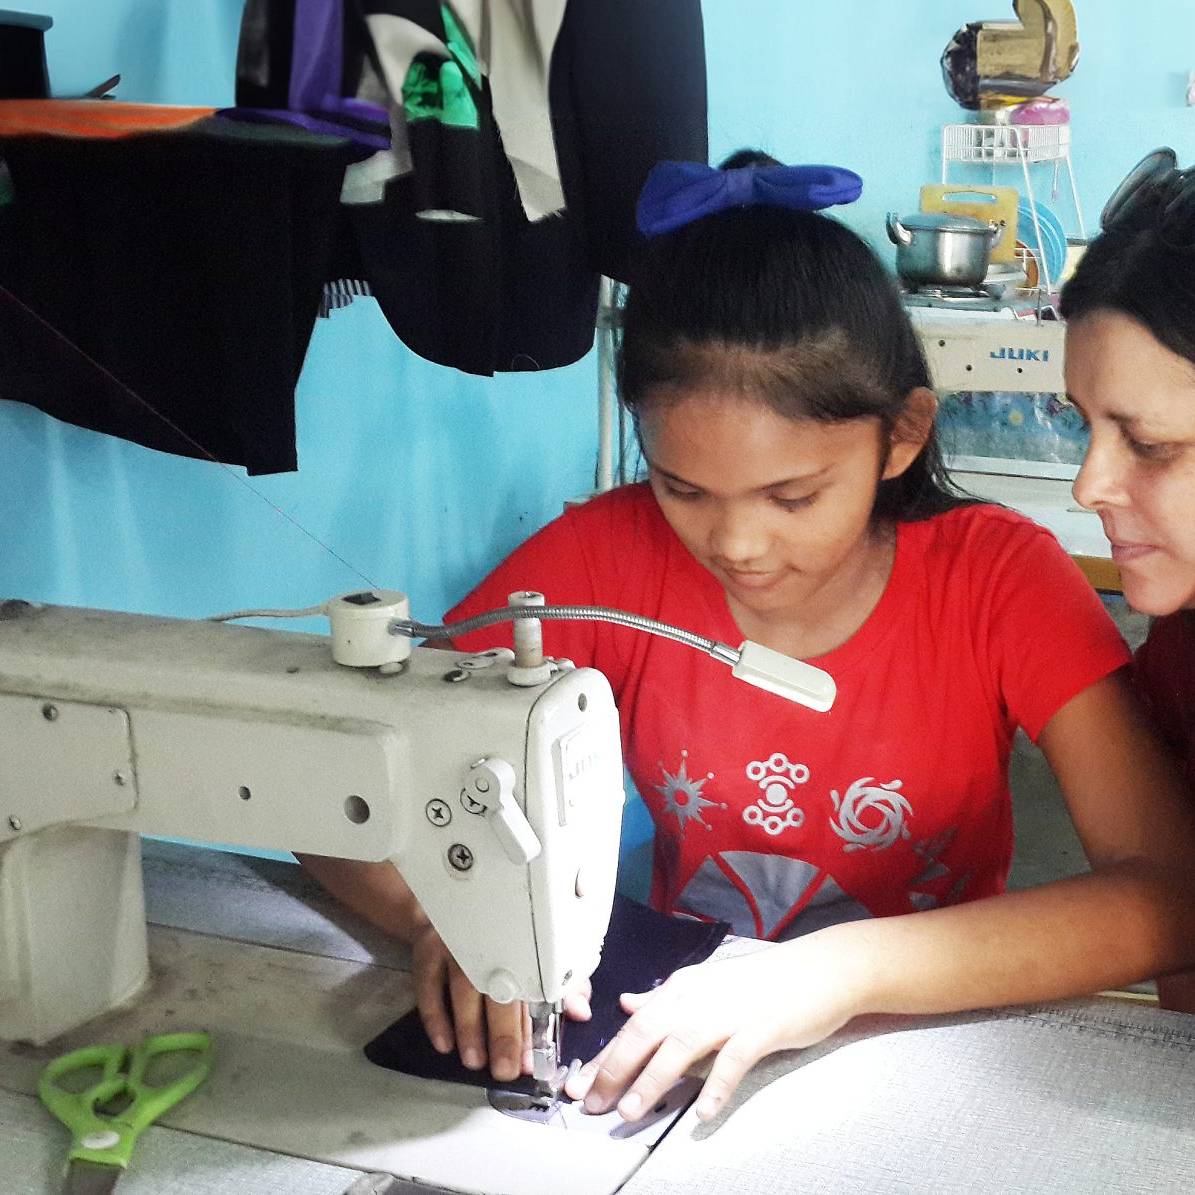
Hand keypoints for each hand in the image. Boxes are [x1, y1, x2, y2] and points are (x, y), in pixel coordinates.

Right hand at [412, 922, 592, 1080]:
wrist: (457, 908)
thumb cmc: (505, 941)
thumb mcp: (537, 957)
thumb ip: (562, 986)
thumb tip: (581, 1012)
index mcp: (521, 944)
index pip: (531, 988)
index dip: (532, 1027)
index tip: (532, 1059)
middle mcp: (489, 941)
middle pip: (498, 988)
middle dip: (502, 1033)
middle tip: (504, 1069)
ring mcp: (456, 944)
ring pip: (462, 987)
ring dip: (469, 1027)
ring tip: (475, 1060)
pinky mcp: (428, 948)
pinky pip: (428, 983)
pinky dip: (435, 1015)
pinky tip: (445, 1043)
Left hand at [564, 935, 864, 1121]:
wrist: (818, 969)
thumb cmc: (761, 983)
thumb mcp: (706, 985)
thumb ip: (665, 1000)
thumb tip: (628, 1005)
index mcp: (684, 988)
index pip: (634, 1024)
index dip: (605, 1056)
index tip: (579, 1085)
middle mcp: (699, 997)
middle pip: (647, 1031)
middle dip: (615, 1068)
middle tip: (592, 1103)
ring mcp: (730, 1012)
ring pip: (681, 1044)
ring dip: (653, 1079)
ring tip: (630, 1110)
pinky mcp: (762, 1027)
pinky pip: (734, 1059)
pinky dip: (716, 1085)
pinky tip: (703, 1112)